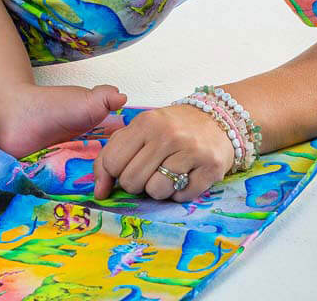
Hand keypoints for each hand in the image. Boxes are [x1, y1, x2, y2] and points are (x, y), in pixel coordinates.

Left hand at [94, 103, 235, 202]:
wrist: (217, 120)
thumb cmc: (171, 127)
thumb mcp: (140, 128)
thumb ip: (114, 152)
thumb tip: (99, 190)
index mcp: (145, 122)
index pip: (113, 162)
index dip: (113, 174)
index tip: (122, 171)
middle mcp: (167, 135)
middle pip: (132, 181)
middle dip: (135, 184)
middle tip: (146, 173)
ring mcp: (190, 151)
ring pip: (156, 191)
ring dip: (157, 190)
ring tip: (165, 175)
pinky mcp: (211, 168)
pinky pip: (182, 196)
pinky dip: (178, 193)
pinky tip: (184, 177)